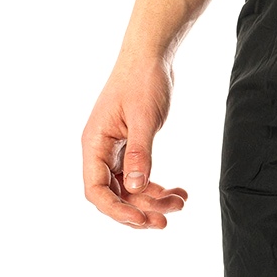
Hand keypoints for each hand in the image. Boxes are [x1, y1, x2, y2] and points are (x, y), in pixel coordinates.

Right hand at [81, 58, 187, 228]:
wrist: (152, 57)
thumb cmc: (143, 80)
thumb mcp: (144, 118)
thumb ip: (140, 153)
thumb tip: (134, 187)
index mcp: (94, 143)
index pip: (96, 189)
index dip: (116, 210)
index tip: (143, 219)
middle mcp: (100, 150)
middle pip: (114, 194)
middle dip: (140, 209)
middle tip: (167, 220)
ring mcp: (115, 150)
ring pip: (130, 188)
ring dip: (154, 199)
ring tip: (182, 203)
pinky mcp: (131, 147)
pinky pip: (139, 176)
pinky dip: (158, 186)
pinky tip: (179, 191)